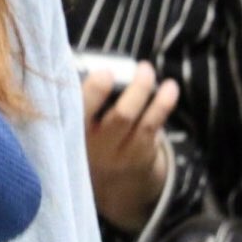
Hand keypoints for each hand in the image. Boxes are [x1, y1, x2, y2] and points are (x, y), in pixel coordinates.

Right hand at [84, 62, 178, 231]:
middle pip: (120, 118)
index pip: (80, 111)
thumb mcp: (74, 122)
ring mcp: (120, 155)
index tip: (105, 73)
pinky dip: (163, 107)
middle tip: (144, 68)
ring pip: (142, 124)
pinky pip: (154, 129)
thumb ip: (80, 98)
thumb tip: (92, 60)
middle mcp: (95, 147)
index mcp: (71, 131)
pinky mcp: (140, 157)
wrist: (106, 180)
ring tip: (158, 76)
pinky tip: (170, 90)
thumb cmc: (87, 134)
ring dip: (155, 98)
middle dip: (136, 91)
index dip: (93, 93)